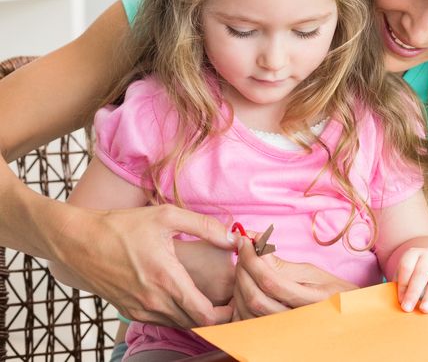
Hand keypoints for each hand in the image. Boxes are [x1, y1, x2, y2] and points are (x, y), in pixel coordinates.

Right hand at [55, 205, 234, 327]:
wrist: (77, 242)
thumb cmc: (122, 226)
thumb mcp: (167, 216)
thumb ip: (205, 226)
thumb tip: (233, 237)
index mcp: (166, 278)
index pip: (205, 314)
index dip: (227, 314)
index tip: (238, 302)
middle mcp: (153, 300)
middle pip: (195, 323)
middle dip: (217, 316)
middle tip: (232, 301)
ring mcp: (139, 309)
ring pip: (178, 324)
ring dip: (197, 316)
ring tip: (213, 299)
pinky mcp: (128, 311)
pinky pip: (161, 320)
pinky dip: (177, 315)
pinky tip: (186, 298)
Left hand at [231, 237, 357, 320]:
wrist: (339, 315)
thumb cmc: (328, 290)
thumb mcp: (310, 272)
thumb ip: (280, 263)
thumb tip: (256, 241)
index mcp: (312, 301)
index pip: (271, 282)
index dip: (253, 259)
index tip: (245, 240)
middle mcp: (296, 321)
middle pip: (255, 298)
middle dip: (243, 270)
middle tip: (242, 250)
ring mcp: (283, 332)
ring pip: (247, 311)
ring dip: (238, 284)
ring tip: (243, 265)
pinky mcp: (271, 336)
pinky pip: (246, 322)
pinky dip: (238, 302)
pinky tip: (243, 285)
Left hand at [395, 246, 427, 312]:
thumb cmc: (413, 275)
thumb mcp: (405, 276)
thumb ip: (400, 286)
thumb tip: (394, 303)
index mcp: (413, 253)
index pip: (407, 267)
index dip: (403, 284)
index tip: (400, 301)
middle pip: (421, 272)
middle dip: (414, 291)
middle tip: (407, 308)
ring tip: (424, 309)